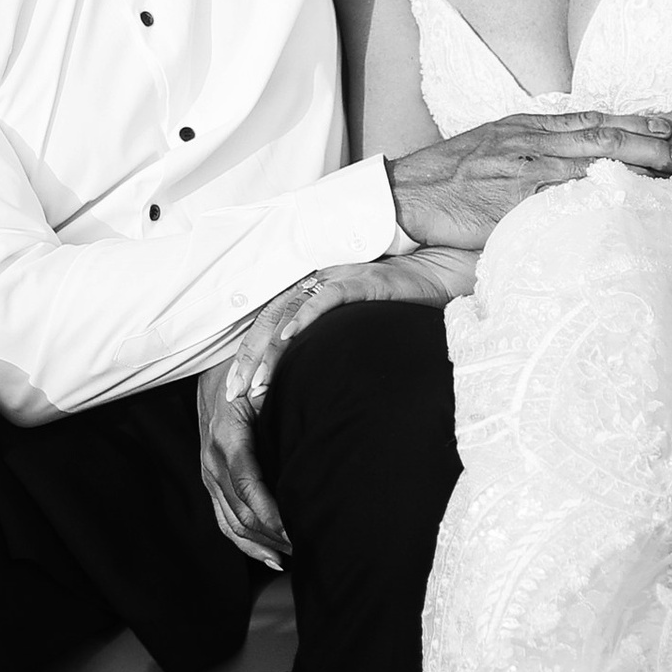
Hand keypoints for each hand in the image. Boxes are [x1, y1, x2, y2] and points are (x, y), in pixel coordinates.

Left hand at [196, 255, 474, 565]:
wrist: (438, 276)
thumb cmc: (400, 310)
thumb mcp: (358, 336)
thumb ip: (334, 353)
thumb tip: (316, 393)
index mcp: (312, 298)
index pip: (270, 327)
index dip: (248, 357)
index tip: (234, 392)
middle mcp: (317, 286)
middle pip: (268, 320)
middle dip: (247, 360)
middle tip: (232, 395)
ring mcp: (335, 280)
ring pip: (287, 312)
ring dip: (268, 349)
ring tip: (256, 383)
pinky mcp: (358, 280)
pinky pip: (324, 297)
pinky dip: (303, 317)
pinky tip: (290, 339)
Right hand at [199, 348, 289, 569]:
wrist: (214, 368)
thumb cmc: (246, 370)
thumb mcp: (262, 378)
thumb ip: (279, 400)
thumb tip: (311, 420)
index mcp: (227, 438)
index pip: (248, 485)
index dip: (270, 513)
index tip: (295, 530)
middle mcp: (213, 461)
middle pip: (242, 512)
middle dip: (274, 534)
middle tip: (308, 547)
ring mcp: (208, 474)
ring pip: (232, 523)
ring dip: (262, 544)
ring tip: (295, 557)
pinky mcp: (210, 481)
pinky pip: (224, 520)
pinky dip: (245, 542)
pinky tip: (270, 556)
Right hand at [386, 106, 671, 245]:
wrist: (402, 195)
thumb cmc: (442, 177)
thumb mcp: (487, 150)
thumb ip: (523, 151)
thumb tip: (556, 159)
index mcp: (522, 128)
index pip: (586, 120)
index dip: (628, 121)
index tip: (662, 123)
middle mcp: (526, 142)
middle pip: (598, 136)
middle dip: (645, 141)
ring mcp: (520, 170)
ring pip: (589, 160)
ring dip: (634, 163)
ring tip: (669, 168)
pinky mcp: (511, 201)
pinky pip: (562, 194)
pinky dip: (596, 192)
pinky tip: (624, 197)